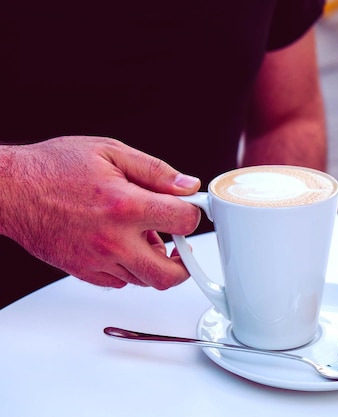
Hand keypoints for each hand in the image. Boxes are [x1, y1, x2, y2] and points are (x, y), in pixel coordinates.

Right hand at [0, 136, 201, 289]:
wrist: (10, 190)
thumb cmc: (53, 168)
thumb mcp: (110, 153)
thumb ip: (156, 171)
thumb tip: (187, 186)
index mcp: (125, 206)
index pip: (184, 222)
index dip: (193, 215)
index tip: (189, 211)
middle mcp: (113, 240)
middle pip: (169, 274)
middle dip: (185, 263)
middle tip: (183, 247)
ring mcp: (97, 261)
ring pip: (144, 280)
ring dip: (154, 263)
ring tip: (145, 237)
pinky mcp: (83, 272)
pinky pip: (119, 281)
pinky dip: (129, 268)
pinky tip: (123, 245)